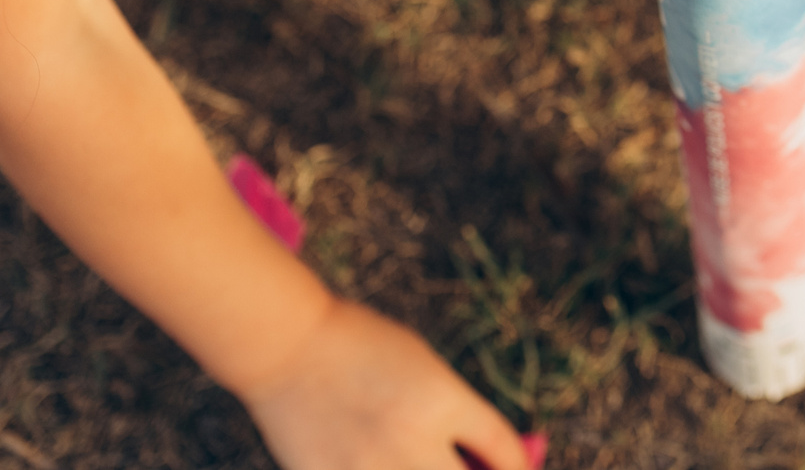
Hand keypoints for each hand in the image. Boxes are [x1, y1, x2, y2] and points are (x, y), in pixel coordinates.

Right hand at [237, 297, 526, 469]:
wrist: (285, 346)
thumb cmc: (361, 348)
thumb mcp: (423, 365)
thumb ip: (458, 412)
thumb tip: (499, 457)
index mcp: (442, 400)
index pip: (503, 449)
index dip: (519, 464)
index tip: (519, 466)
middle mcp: (413, 441)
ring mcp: (370, 468)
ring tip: (428, 461)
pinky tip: (392, 464)